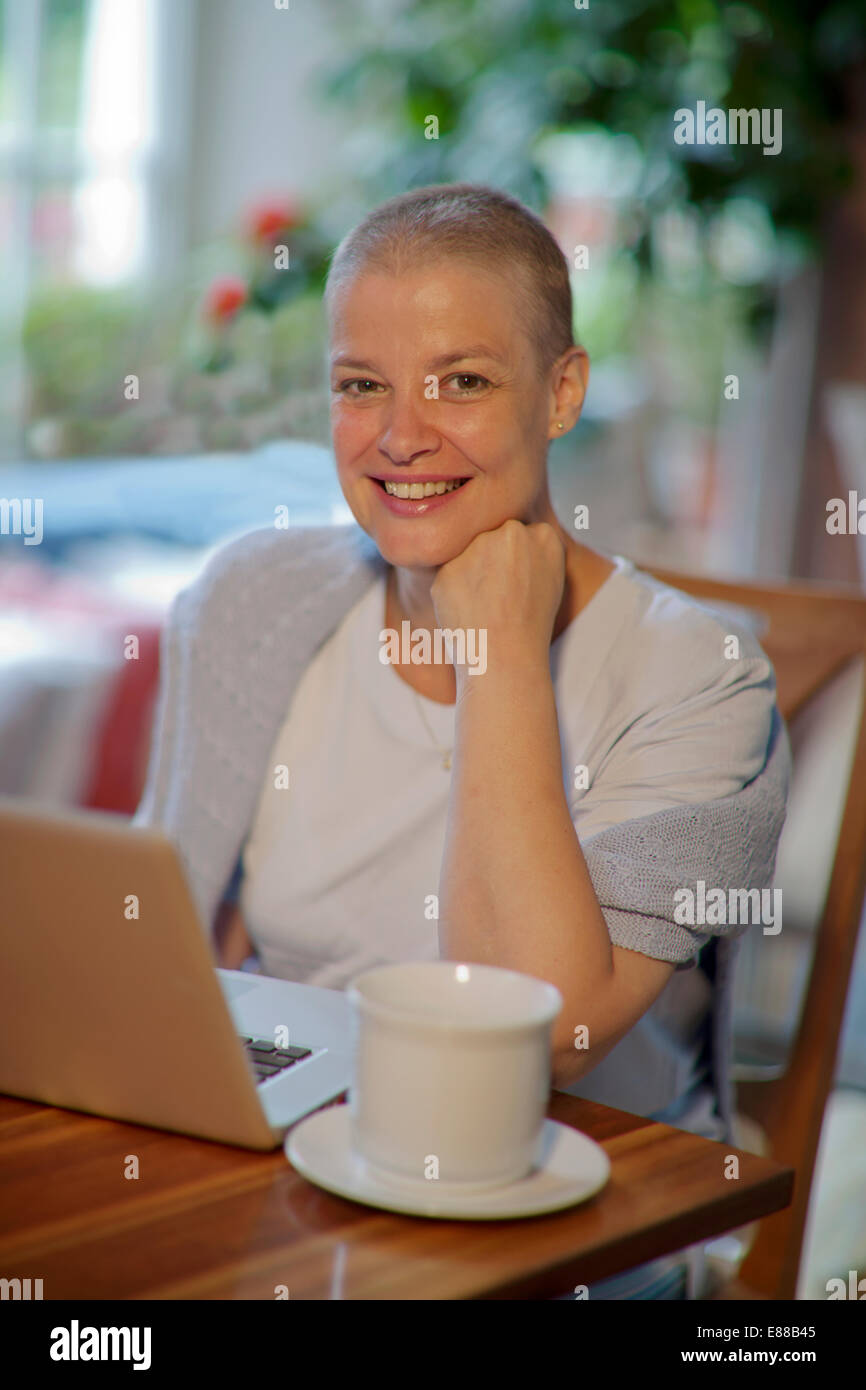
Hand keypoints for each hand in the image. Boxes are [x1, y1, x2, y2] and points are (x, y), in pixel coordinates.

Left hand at [430, 519, 565, 673]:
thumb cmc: (530, 627)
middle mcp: (511, 532)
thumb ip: (533, 552)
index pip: (518, 536)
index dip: (514, 563)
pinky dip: (452, 594)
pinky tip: (467, 614)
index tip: (516, 585)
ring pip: (466, 555)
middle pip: (490, 539)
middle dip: (490, 564)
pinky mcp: (448, 567)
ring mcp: (477, 547)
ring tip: (484, 608)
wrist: (505, 659)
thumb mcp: (551, 581)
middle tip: (499, 598)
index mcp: (543, 535)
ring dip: (469, 576)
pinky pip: (447, 576)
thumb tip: (512, 540)